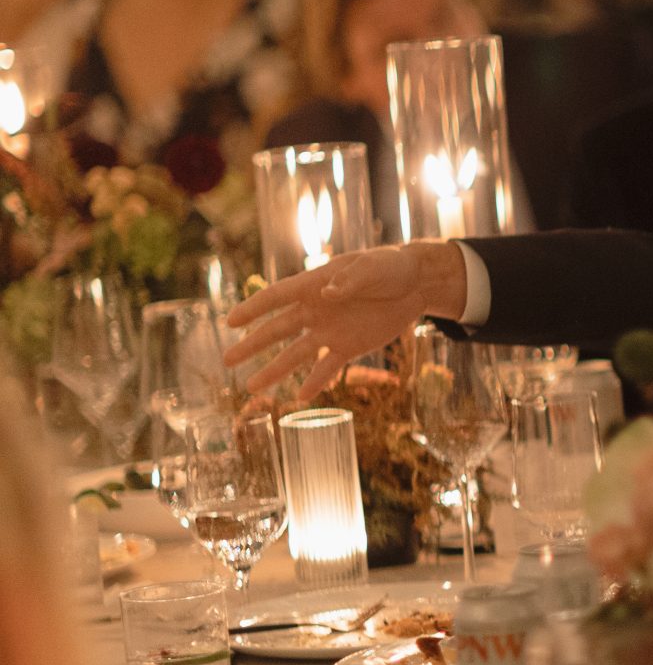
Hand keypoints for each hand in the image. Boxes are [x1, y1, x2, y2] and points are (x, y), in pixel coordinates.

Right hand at [223, 242, 468, 400]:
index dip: (253, 308)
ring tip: (250, 387)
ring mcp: (329, 330)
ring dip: (274, 370)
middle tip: (227, 360)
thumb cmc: (389, 267)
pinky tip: (301, 398)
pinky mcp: (348, 346)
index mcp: (314, 284)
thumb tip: (326, 294)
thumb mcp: (372, 268)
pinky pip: (328, 367)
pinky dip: (316, 382)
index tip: (231, 322)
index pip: (276, 297)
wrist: (415, 284)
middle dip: (252, 344)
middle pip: (277, 329)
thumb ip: (349, 280)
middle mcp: (315, 310)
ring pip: (296, 354)